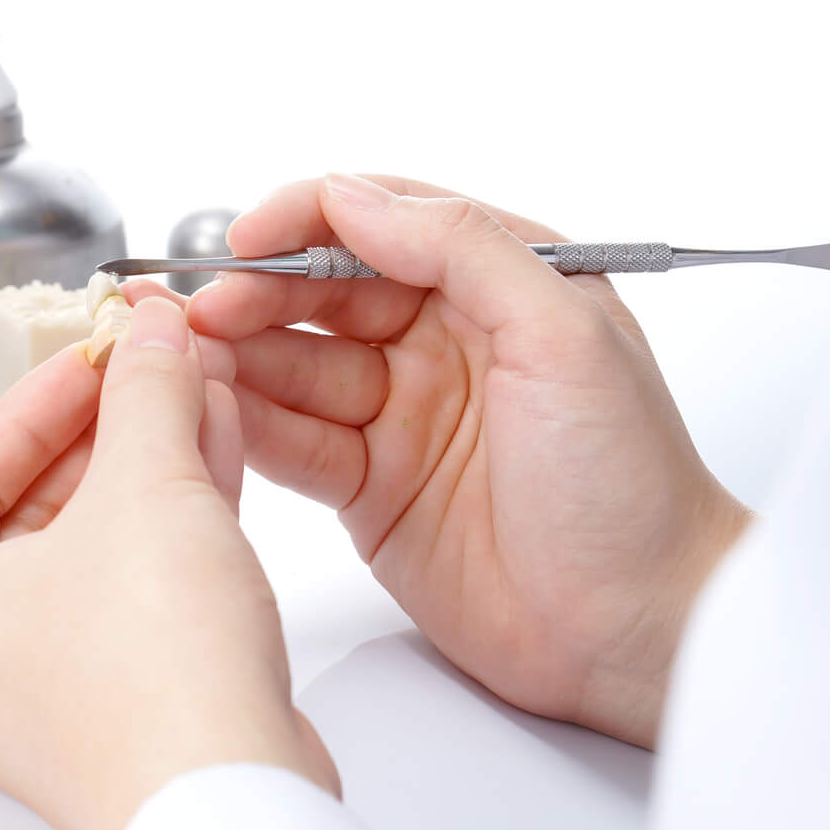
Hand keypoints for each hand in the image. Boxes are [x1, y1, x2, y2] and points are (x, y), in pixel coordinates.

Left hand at [0, 294, 339, 829]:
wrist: (228, 798)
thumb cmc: (148, 674)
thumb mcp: (144, 487)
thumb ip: (144, 393)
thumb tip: (149, 333)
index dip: (34, 400)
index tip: (93, 355)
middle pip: (24, 507)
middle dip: (101, 429)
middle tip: (147, 368)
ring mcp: (36, 693)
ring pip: (84, 550)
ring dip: (143, 470)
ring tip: (193, 395)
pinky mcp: (110, 712)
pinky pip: (124, 595)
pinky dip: (164, 529)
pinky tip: (215, 461)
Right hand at [186, 174, 751, 746]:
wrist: (639, 632)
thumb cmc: (631, 486)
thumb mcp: (563, 333)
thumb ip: (461, 248)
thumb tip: (356, 196)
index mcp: (499, 284)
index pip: (382, 221)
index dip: (307, 219)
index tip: (247, 236)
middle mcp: (445, 342)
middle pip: (322, 292)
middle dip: (256, 294)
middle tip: (201, 310)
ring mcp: (403, 416)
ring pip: (296, 365)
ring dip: (240, 358)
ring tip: (190, 360)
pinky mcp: (371, 489)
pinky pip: (293, 442)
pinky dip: (249, 424)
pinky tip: (215, 411)